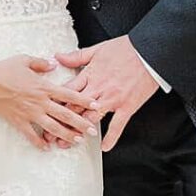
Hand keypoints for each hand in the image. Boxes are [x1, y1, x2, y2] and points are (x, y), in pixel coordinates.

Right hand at [0, 55, 100, 151]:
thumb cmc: (4, 69)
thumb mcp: (24, 60)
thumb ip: (41, 63)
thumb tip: (53, 64)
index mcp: (44, 87)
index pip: (69, 94)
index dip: (84, 100)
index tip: (96, 105)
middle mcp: (40, 102)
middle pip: (65, 114)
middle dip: (81, 123)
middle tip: (93, 131)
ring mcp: (30, 113)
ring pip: (52, 127)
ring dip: (66, 135)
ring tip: (77, 141)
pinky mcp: (19, 122)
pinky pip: (31, 135)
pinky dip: (39, 143)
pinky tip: (47, 148)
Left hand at [56, 35, 160, 152]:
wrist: (149, 51)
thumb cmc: (126, 49)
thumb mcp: (97, 49)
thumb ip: (76, 56)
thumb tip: (58, 57)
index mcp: (90, 75)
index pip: (67, 92)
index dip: (54, 104)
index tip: (45, 112)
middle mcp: (99, 89)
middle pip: (74, 109)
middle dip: (60, 122)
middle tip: (50, 134)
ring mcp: (113, 99)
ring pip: (91, 119)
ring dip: (78, 132)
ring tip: (68, 143)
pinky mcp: (127, 106)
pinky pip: (118, 125)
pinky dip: (111, 137)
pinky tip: (105, 146)